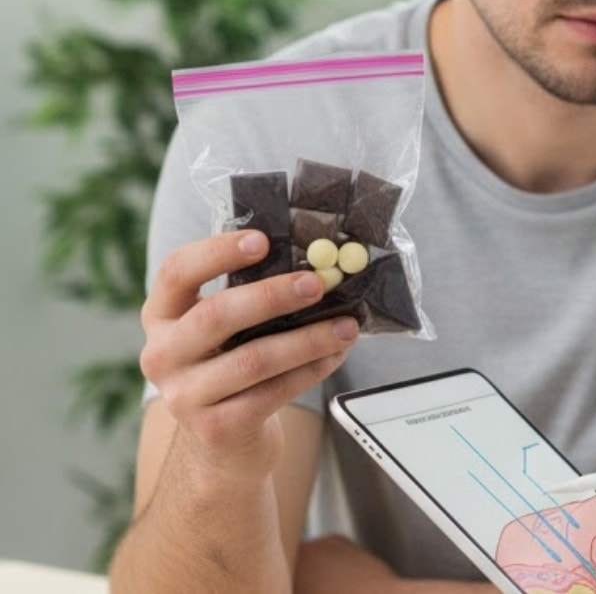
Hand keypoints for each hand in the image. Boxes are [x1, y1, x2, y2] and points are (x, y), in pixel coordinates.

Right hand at [138, 229, 356, 477]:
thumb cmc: (233, 364)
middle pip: (216, 315)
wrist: (223, 443)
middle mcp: (162, 355)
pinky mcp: (216, 428)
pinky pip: (272, 393)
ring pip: (253, 359)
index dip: (216, 252)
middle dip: (273, 295)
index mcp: (162, 316)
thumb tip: (317, 262)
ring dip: (308, 339)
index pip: (175, 271)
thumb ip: (250, 296)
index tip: (263, 240)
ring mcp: (184, 396)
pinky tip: (335, 356)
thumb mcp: (225, 329)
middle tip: (319, 283)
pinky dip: (310, 371)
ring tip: (347, 326)